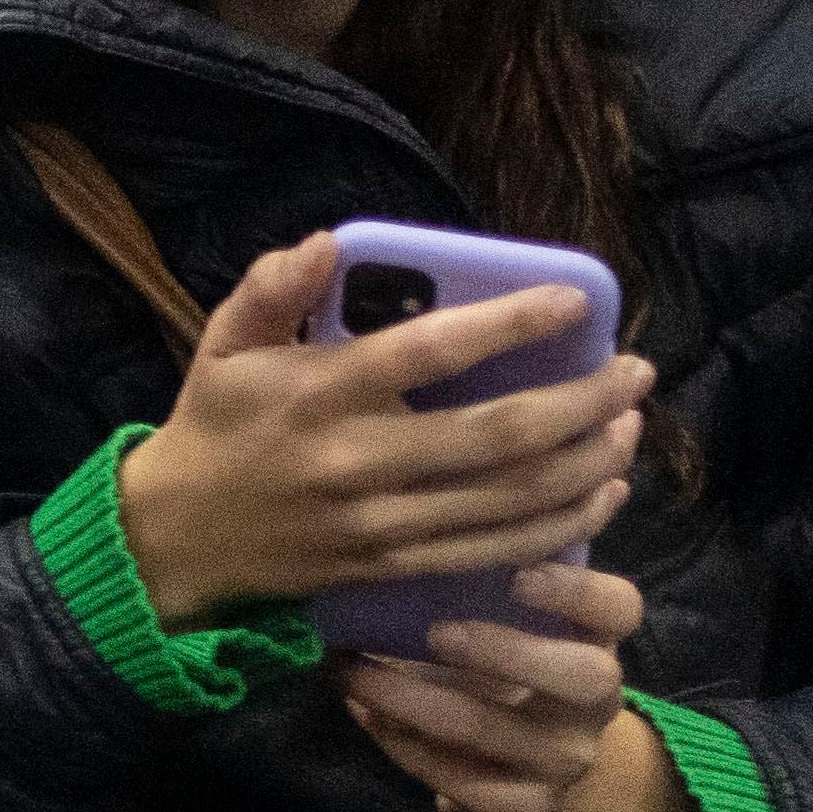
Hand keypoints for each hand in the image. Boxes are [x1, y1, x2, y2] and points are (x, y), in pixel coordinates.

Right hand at [116, 234, 649, 629]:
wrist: (178, 539)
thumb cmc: (215, 425)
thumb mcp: (222, 344)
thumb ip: (271, 288)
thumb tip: (324, 244)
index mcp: (321, 394)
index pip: (431, 352)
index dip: (511, 323)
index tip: (574, 298)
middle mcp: (359, 461)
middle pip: (498, 436)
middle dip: (583, 402)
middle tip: (635, 371)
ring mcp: (382, 522)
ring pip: (511, 499)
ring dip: (586, 463)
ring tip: (629, 425)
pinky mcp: (395, 567)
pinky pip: (495, 551)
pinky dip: (560, 524)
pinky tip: (599, 492)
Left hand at [335, 565, 684, 811]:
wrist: (545, 774)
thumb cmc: (516, 666)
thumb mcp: (522, 621)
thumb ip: (501, 567)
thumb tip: (467, 494)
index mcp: (599, 640)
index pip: (619, 608)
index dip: (576, 591)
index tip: (519, 575)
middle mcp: (596, 702)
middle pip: (584, 677)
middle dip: (506, 652)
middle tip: (435, 633)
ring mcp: (565, 760)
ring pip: (494, 733)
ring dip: (411, 701)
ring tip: (353, 670)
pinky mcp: (527, 807)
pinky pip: (465, 785)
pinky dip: (406, 749)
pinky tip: (365, 714)